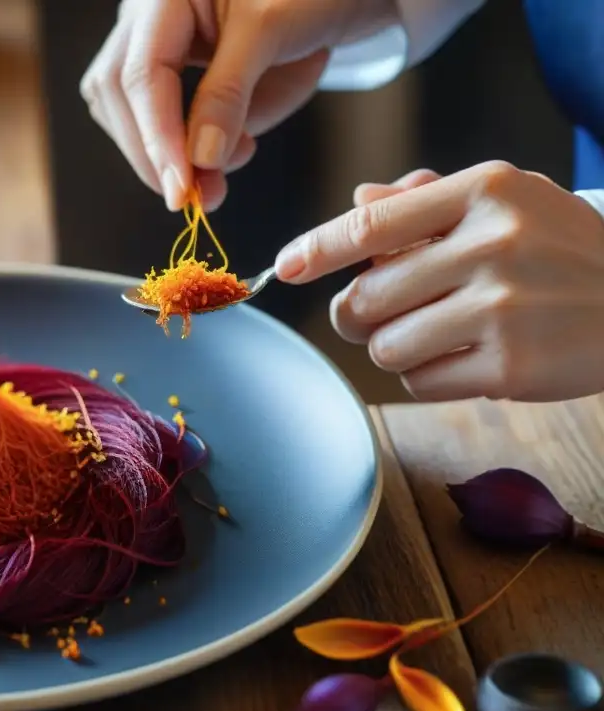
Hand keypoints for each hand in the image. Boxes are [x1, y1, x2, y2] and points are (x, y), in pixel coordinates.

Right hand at [80, 0, 395, 211]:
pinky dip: (170, 147)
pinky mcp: (163, 67)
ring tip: (214, 175)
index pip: (142, 75)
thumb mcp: (272, 36)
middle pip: (116, 92)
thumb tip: (199, 158)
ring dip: (156, 154)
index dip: (159, 137)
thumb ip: (230, 93)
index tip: (182, 189)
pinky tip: (210, 155)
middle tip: (196, 197)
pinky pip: (144, 114)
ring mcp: (147, 39)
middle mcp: (145, 14)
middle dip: (152, 152)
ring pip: (118, 107)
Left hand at [274, 162, 603, 401]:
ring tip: (439, 334)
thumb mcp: (507, 203)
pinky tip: (467, 359)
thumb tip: (358, 201)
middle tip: (376, 314)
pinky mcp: (511, 367)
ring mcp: (503, 309)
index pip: (371, 225)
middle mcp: (492, 244)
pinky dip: (428, 377)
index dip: (316, 248)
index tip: (285, 266)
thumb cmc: (560, 250)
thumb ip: (427, 201)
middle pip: (365, 298)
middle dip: (356, 315)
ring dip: (396, 348)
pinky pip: (420, 383)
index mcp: (483, 192)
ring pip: (385, 347)